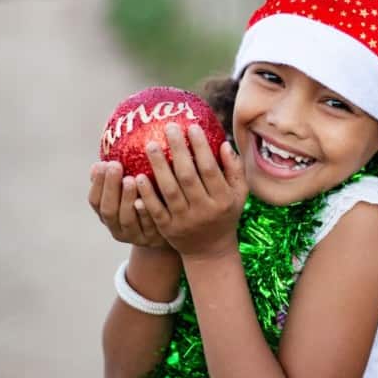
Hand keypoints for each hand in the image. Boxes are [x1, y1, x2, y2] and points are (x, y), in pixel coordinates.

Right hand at [88, 161, 171, 249]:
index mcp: (107, 216)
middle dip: (110, 187)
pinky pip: (148, 226)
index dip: (97, 184)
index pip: (95, 201)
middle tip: (115, 166)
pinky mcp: (153, 239)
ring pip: (127, 219)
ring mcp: (135, 236)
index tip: (102, 164)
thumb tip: (99, 164)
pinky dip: (144, 213)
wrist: (171, 230)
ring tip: (130, 179)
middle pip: (109, 210)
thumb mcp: (127, 193)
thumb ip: (115, 180)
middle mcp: (117, 229)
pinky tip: (145, 199)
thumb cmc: (145, 202)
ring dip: (126, 199)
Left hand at [140, 122, 247, 260]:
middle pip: (188, 177)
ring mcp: (184, 221)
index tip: (192, 127)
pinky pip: (155, 210)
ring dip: (159, 167)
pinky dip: (147, 194)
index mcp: (223, 200)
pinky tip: (138, 177)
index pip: (210, 169)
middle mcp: (204, 210)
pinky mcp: (167, 229)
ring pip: (170, 191)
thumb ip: (234, 169)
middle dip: (178, 151)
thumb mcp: (239, 194)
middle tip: (169, 128)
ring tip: (151, 145)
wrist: (210, 251)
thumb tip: (223, 143)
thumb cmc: (225, 214)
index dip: (201, 148)